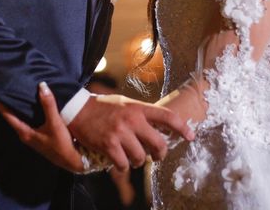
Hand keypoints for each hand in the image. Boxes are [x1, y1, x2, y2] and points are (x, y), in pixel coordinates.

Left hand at [0, 82, 84, 172]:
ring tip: (10, 92)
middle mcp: (24, 133)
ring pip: (19, 117)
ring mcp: (31, 135)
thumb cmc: (61, 144)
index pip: (6, 114)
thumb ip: (48, 105)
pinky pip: (27, 118)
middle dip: (3, 103)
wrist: (72, 161)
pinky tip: (29, 103)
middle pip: (10, 115)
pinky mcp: (38, 134)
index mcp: (24, 132)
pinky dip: (25, 109)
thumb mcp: (55, 123)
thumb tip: (42, 85)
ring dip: (14, 106)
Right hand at [68, 94, 194, 171]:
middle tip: (157, 156)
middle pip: (158, 143)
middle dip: (161, 154)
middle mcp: (132, 120)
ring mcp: (120, 133)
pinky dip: (122, 166)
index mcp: (138, 108)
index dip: (182, 128)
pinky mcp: (108, 144)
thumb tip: (159, 128)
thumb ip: (142, 114)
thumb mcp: (126, 104)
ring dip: (138, 161)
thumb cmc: (104, 107)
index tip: (190, 136)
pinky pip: (123, 164)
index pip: (167, 116)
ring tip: (132, 157)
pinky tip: (118, 160)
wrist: (78, 109)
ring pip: (141, 157)